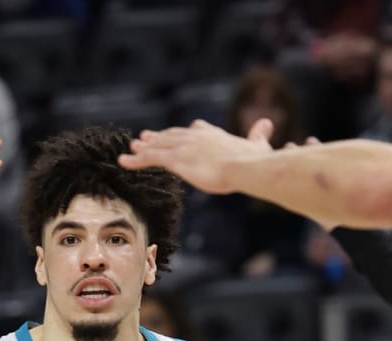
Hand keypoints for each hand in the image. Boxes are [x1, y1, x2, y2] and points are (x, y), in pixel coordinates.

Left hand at [119, 119, 268, 194]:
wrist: (244, 166)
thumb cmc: (253, 160)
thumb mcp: (257, 144)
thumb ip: (259, 134)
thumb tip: (267, 123)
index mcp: (213, 134)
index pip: (195, 130)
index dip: (183, 133)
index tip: (177, 133)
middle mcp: (195, 136)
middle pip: (172, 135)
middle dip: (158, 137)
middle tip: (145, 137)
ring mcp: (184, 147)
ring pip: (158, 145)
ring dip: (143, 147)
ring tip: (132, 148)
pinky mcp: (176, 159)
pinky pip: (150, 158)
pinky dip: (136, 160)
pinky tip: (124, 162)